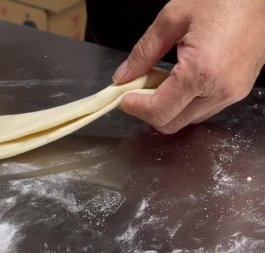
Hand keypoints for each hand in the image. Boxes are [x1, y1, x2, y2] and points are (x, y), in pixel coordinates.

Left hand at [113, 0, 264, 133]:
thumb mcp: (173, 18)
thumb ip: (144, 51)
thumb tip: (124, 75)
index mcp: (202, 72)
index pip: (159, 111)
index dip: (135, 108)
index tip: (124, 96)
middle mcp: (221, 89)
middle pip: (172, 123)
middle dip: (148, 110)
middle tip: (138, 87)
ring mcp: (233, 92)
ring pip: (188, 119)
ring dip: (167, 106)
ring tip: (160, 78)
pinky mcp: (239, 90)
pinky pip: (204, 108)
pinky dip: (185, 101)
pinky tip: (179, 78)